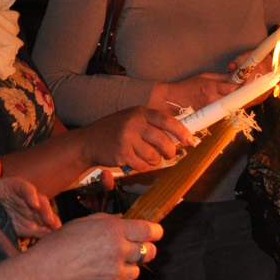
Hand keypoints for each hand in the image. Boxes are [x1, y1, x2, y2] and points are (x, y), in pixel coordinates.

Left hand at [0, 173, 60, 237]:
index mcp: (14, 187)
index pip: (26, 188)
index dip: (31, 195)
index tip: (34, 205)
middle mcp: (24, 199)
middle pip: (39, 202)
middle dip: (46, 210)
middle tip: (49, 220)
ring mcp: (27, 213)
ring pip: (43, 215)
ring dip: (51, 221)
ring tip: (56, 228)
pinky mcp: (27, 227)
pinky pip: (39, 229)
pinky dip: (46, 232)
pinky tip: (51, 235)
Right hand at [36, 215, 162, 279]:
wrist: (44, 273)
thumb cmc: (59, 245)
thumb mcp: (84, 223)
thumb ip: (108, 220)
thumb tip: (124, 219)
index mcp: (114, 230)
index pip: (149, 230)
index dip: (155, 231)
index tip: (155, 233)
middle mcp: (119, 250)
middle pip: (149, 252)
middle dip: (146, 250)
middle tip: (135, 250)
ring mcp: (115, 272)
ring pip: (136, 271)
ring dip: (127, 268)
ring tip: (108, 265)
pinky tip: (99, 277)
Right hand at [79, 106, 196, 170]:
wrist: (88, 141)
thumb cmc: (116, 131)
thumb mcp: (133, 119)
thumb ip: (153, 125)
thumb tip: (180, 137)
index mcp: (140, 112)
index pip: (167, 120)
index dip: (182, 132)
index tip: (191, 141)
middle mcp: (134, 123)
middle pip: (164, 141)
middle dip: (170, 152)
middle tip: (168, 154)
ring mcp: (127, 139)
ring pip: (154, 156)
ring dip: (154, 160)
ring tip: (146, 156)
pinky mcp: (121, 154)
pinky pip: (143, 166)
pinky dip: (143, 167)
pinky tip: (135, 161)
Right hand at [150, 73, 237, 113]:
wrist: (171, 99)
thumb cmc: (187, 86)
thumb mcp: (204, 76)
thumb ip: (221, 77)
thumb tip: (235, 77)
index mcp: (212, 87)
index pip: (234, 88)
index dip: (243, 88)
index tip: (247, 86)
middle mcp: (212, 99)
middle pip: (234, 100)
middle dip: (241, 97)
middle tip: (245, 94)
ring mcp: (210, 110)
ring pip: (229, 109)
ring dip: (234, 105)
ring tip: (236, 101)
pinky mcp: (207, 118)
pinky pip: (221, 115)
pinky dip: (225, 112)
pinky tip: (225, 108)